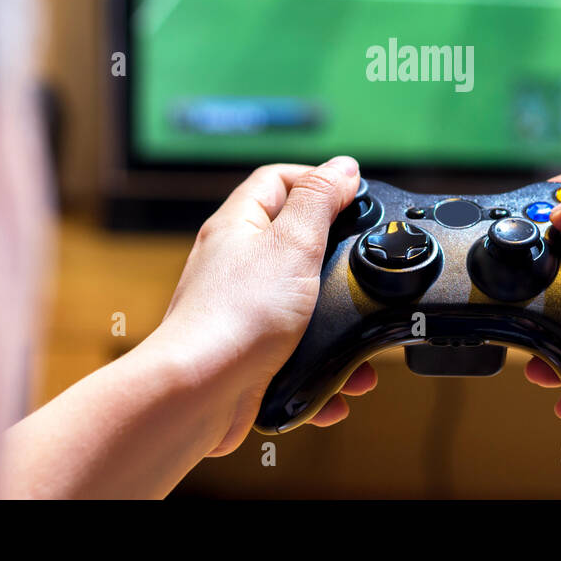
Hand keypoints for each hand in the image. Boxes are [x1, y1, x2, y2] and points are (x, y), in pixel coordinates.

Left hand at [151, 157, 377, 454]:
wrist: (198, 394)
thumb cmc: (236, 316)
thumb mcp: (293, 244)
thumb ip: (320, 201)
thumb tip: (343, 166)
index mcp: (238, 225)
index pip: (278, 180)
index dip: (318, 181)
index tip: (355, 197)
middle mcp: (235, 264)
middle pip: (294, 242)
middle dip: (335, 259)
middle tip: (361, 268)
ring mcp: (240, 309)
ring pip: (302, 304)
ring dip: (334, 323)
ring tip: (358, 341)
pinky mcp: (248, 353)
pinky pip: (295, 352)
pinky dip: (322, 367)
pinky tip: (339, 383)